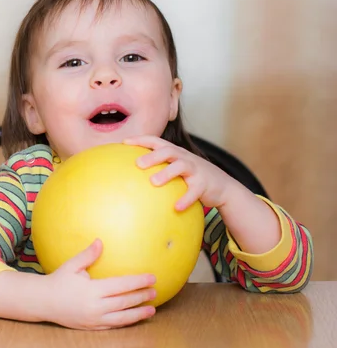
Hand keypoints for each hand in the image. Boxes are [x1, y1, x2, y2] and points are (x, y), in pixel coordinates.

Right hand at [43, 239, 156, 330]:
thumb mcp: (71, 266)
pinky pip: (112, 326)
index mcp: (92, 290)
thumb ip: (87, 255)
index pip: (121, 285)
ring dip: (138, 313)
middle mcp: (95, 307)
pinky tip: (135, 318)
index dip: (138, 282)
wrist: (43, 303)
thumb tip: (100, 241)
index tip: (152, 278)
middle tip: (155, 291)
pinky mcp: (91, 327)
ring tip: (152, 309)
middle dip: (141, 296)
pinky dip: (126, 323)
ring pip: (121, 318)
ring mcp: (94, 319)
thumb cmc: (58, 281)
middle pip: (124, 302)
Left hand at [123, 135, 237, 210]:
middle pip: (168, 151)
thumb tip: (130, 178)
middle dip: (153, 155)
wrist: (222, 186)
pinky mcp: (204, 184)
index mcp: (175, 153)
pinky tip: (176, 207)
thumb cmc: (191, 177)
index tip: (125, 142)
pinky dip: (186, 199)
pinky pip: (194, 191)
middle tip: (138, 164)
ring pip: (181, 166)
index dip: (141, 139)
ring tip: (153, 182)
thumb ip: (158, 168)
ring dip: (167, 173)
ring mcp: (195, 169)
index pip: (156, 141)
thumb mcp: (176, 169)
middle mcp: (184, 158)